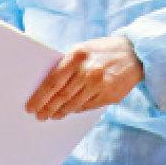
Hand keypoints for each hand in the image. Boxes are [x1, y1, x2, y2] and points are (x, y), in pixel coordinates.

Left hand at [26, 35, 143, 120]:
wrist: (134, 53)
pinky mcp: (110, 96)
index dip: (39, 97)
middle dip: (48, 108)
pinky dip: (76, 110)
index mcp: (77, 56)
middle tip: (39, 115)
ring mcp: (100, 85)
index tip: (30, 107)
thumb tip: (47, 87)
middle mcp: (89, 71)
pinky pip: (88, 106)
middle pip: (62, 96)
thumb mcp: (82, 49)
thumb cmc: (103, 50)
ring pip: (74, 104)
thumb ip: (66, 65)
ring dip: (61, 112)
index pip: (53, 82)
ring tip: (51, 115)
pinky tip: (69, 111)